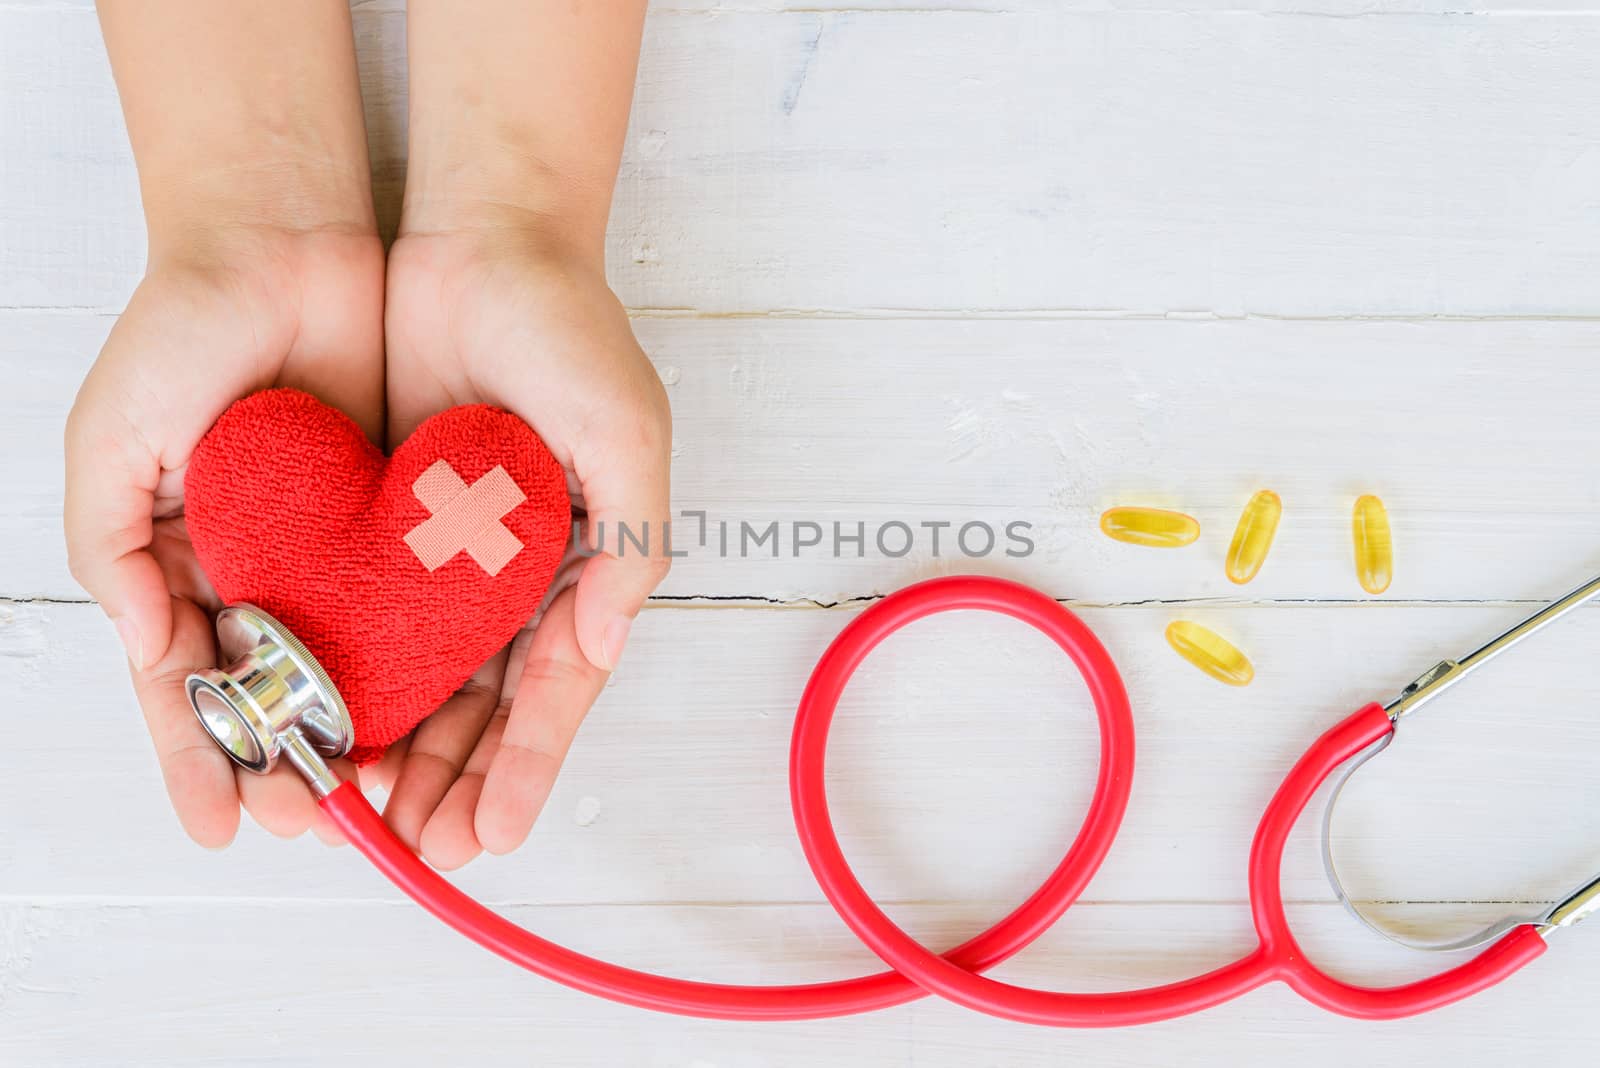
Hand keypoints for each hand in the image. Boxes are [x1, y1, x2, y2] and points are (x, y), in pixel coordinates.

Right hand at [64, 229, 385, 846]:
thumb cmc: (179, 332)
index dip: (200, 760)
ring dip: (354, 736)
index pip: (187, 688)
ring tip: (376, 797)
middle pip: (271, 696)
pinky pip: (406, 606)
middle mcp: (254, 570)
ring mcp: (326, 551)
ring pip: (343, 668)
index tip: (222, 826)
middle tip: (314, 822)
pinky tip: (429, 714)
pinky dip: (413, 665)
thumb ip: (111, 549)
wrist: (282, 244)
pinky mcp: (392, 521)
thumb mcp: (112, 438)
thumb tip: (149, 651)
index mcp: (177, 563)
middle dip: (286, 766)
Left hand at [378, 230, 670, 868]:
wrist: (482, 242)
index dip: (528, 764)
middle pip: (490, 704)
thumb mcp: (625, 430)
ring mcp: (451, 560)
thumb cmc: (569, 331)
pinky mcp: (387, 530)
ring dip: (406, 752)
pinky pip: (370, 620)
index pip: (558, 686)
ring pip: (428, 680)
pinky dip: (356, 680)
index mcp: (584, 564)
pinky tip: (330, 728)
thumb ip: (628, 539)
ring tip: (370, 821)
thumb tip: (603, 646)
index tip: (491, 834)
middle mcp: (519, 576)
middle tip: (422, 851)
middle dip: (460, 782)